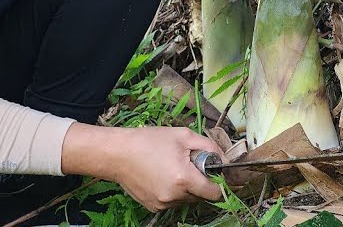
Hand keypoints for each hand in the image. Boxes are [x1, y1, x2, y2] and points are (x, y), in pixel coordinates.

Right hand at [105, 126, 222, 210]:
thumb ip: (210, 147)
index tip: (217, 174)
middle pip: (201, 196)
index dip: (219, 183)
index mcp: (184, 179)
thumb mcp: (184, 136)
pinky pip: (173, 202)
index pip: (214, 193)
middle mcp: (174, 196)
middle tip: (190, 164)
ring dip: (187, 187)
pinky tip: (163, 176)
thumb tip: (225, 159)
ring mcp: (162, 204)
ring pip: (187, 199)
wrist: (117, 154)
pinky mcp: (153, 207)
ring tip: (174, 168)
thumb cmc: (149, 141)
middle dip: (201, 182)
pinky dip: (174, 192)